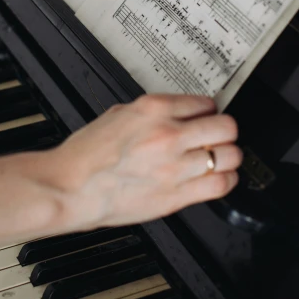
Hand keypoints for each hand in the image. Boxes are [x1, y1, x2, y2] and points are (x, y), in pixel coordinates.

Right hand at [45, 93, 241, 229]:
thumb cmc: (87, 154)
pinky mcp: (176, 195)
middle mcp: (169, 134)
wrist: (69, 186)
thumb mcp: (119, 114)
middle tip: (220, 135)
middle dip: (225, 130)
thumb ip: (152, 112)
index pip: (205, 102)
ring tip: (221, 157)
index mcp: (153, 109)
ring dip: (228, 155)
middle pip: (225, 127)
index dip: (210, 110)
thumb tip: (175, 113)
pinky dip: (227, 179)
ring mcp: (175, 166)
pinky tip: (220, 177)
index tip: (209, 115)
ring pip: (229, 155)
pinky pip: (220, 184)